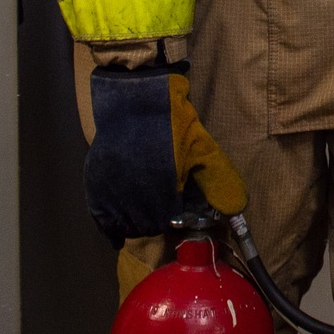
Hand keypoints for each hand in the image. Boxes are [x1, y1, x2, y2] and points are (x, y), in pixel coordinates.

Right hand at [84, 65, 246, 246]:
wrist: (135, 99)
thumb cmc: (173, 122)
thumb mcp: (201, 146)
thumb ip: (217, 178)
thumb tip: (237, 208)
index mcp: (164, 189)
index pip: (170, 222)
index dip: (175, 219)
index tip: (178, 213)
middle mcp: (135, 196)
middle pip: (146, 226)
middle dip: (156, 223)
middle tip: (162, 214)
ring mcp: (112, 191)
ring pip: (124, 225)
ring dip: (135, 225)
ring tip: (144, 217)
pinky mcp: (96, 185)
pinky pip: (101, 218)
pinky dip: (110, 227)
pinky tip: (117, 234)